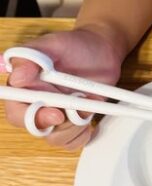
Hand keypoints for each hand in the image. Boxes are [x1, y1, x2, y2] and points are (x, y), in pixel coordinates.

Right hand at [3, 26, 123, 149]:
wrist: (101, 50)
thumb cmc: (73, 45)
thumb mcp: (51, 44)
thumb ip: (30, 57)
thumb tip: (17, 78)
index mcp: (24, 89)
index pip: (16, 112)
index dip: (32, 117)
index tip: (55, 112)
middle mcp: (37, 105)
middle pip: (37, 129)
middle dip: (58, 125)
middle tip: (77, 112)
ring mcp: (57, 115)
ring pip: (58, 138)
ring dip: (76, 126)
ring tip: (90, 103)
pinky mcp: (75, 122)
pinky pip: (74, 141)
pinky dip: (84, 134)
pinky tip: (92, 120)